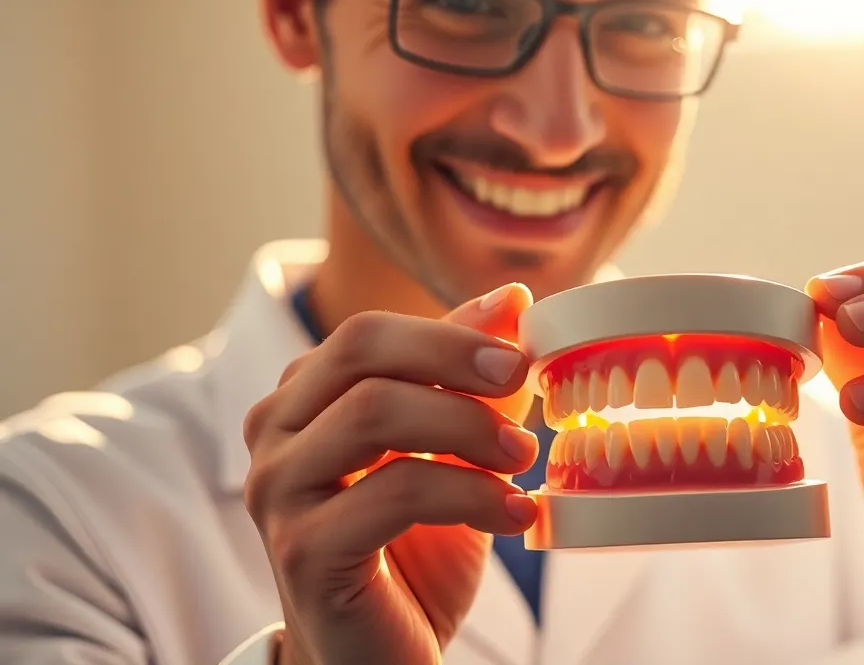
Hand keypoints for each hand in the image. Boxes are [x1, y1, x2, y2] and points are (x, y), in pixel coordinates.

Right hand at [241, 283, 539, 664]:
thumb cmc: (415, 551)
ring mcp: (279, 492)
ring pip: (373, 413)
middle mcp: (276, 435)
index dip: (452, 331)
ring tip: (525, 461)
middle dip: (454, 357)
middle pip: (360, 351)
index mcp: (304, 400)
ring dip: (468, 428)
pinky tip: (517, 516)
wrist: (383, 658)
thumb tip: (512, 297)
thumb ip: (467, 379)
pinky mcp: (304, 551)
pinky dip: (470, 494)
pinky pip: (392, 493)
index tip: (522, 351)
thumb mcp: (453, 452)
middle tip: (523, 383)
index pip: (371, 333)